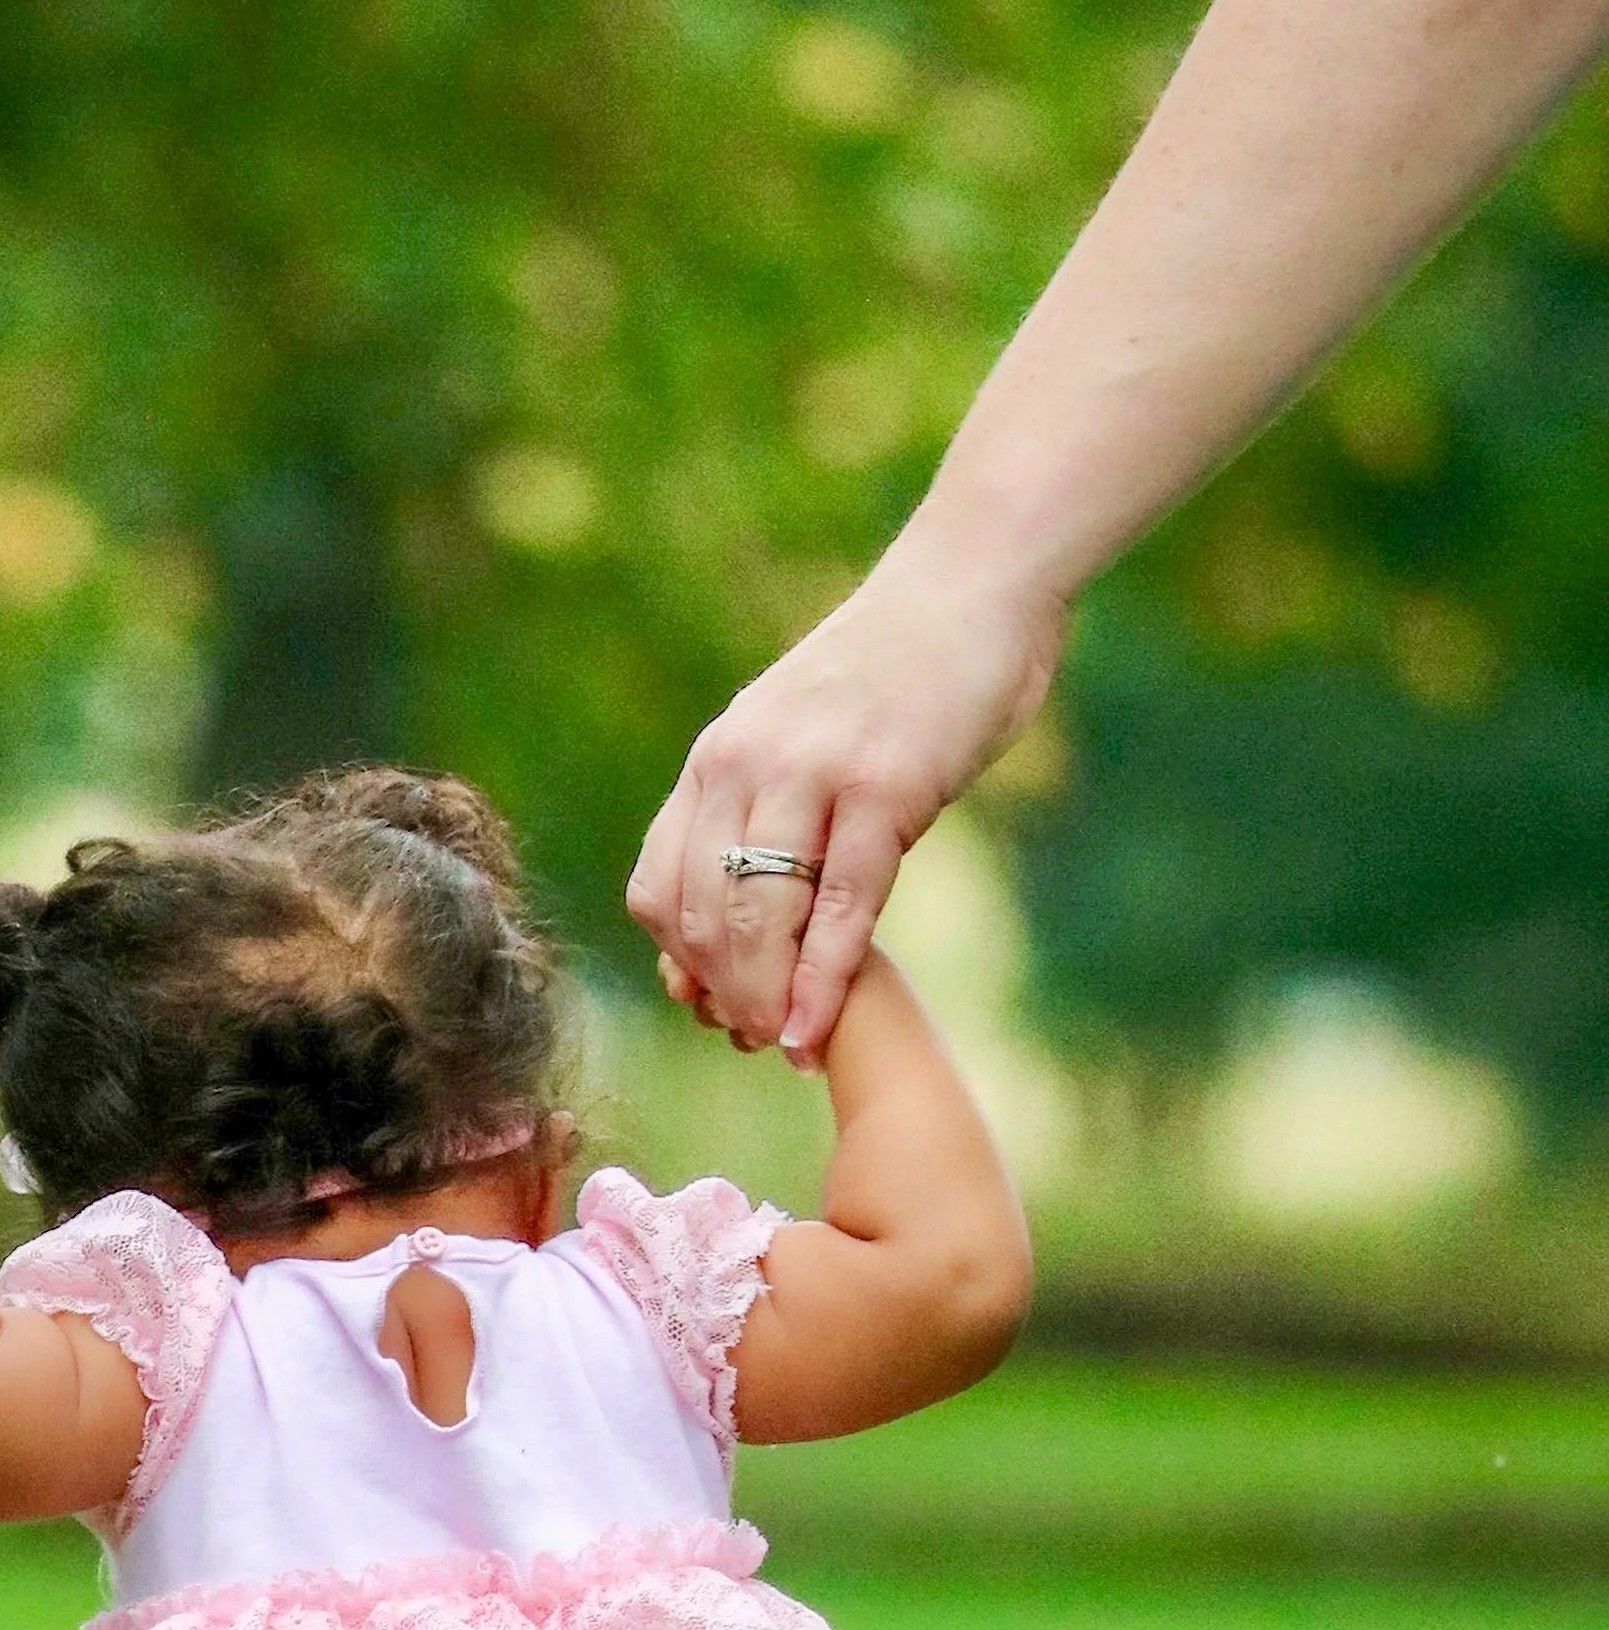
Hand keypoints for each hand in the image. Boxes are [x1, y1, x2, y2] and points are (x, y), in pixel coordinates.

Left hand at [626, 534, 1067, 1062]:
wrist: (972, 583)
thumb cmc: (895, 676)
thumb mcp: (798, 738)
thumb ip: (759, 818)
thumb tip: (732, 916)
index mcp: (718, 759)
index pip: (658, 889)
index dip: (678, 966)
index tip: (713, 1010)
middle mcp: (747, 765)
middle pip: (700, 916)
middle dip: (721, 996)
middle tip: (752, 1043)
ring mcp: (814, 774)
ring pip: (757, 917)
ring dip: (761, 999)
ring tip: (781, 1046)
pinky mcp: (886, 788)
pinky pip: (839, 906)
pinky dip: (820, 981)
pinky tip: (812, 1030)